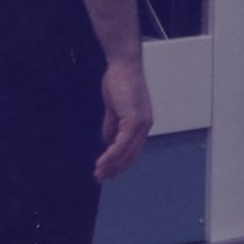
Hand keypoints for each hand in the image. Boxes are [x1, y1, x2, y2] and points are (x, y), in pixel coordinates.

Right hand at [94, 59, 153, 182]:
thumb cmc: (120, 82)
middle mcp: (145, 125)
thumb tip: (107, 142)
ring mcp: (141, 123)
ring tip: (99, 173)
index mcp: (142, 123)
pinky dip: (112, 154)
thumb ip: (112, 126)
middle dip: (116, 169)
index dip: (120, 163)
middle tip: (101, 178)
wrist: (124, 65)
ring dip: (112, 165)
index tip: (108, 172)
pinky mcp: (134, 119)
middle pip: (132, 155)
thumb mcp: (114, 109)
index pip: (133, 150)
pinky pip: (122, 143)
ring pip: (127, 152)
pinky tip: (102, 161)